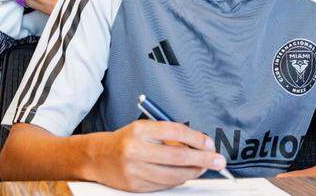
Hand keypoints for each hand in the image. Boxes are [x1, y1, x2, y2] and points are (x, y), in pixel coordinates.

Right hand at [89, 120, 226, 191]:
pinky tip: (184, 175)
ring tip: (203, 168)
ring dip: (193, 172)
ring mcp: (135, 170)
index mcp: (140, 130)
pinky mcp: (135, 185)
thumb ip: (170, 136)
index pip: (176, 132)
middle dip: (203, 159)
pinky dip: (178, 181)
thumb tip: (198, 145)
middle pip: (178, 156)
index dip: (197, 139)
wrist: (98, 157)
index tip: (209, 143)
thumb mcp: (145, 129)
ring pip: (174, 175)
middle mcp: (136, 149)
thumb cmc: (125, 141)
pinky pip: (164, 185)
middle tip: (218, 160)